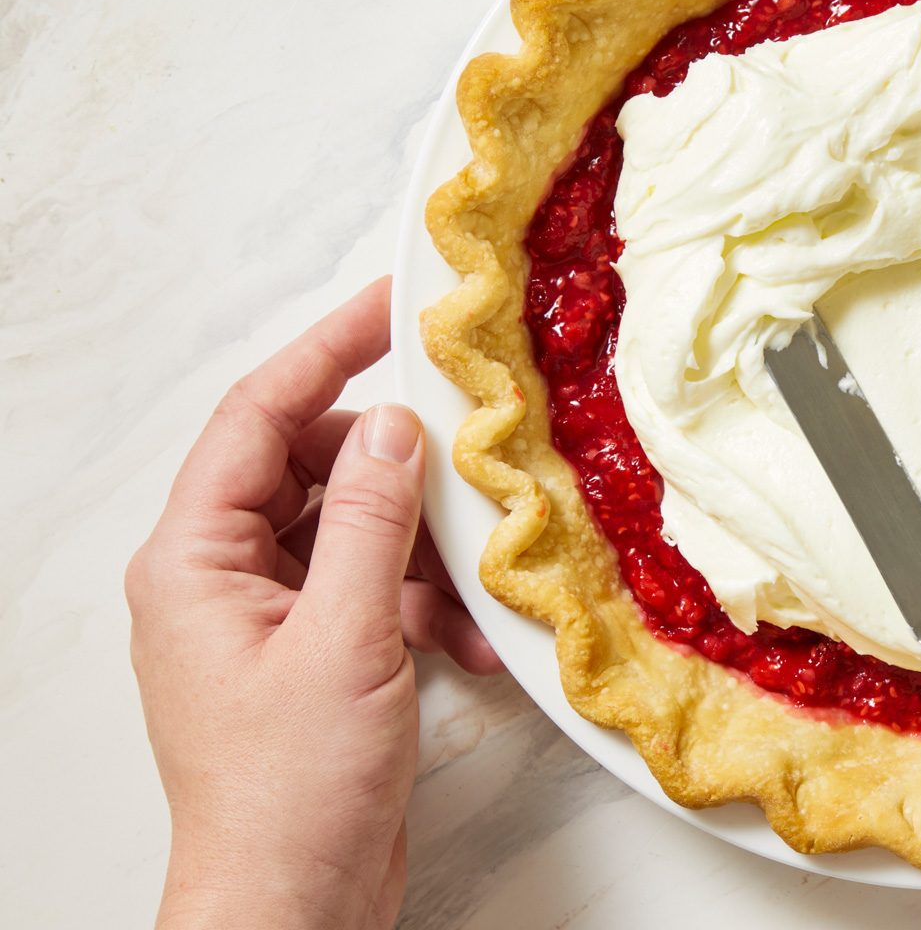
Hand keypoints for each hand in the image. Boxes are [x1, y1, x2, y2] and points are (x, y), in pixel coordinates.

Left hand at [126, 278, 503, 929]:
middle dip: (396, 471)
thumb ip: (369, 518)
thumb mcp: (346, 638)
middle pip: (313, 465)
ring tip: (474, 585)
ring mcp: (265, 615)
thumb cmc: (291, 791)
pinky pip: (369, 587)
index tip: (392, 304)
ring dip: (421, 550)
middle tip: (470, 456)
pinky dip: (422, 603)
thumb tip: (391, 423)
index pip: (258, 414)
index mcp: (193, 558)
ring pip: (352, 527)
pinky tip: (467, 641)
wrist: (292, 906)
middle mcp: (219, 575)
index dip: (327, 347)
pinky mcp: (309, 653)